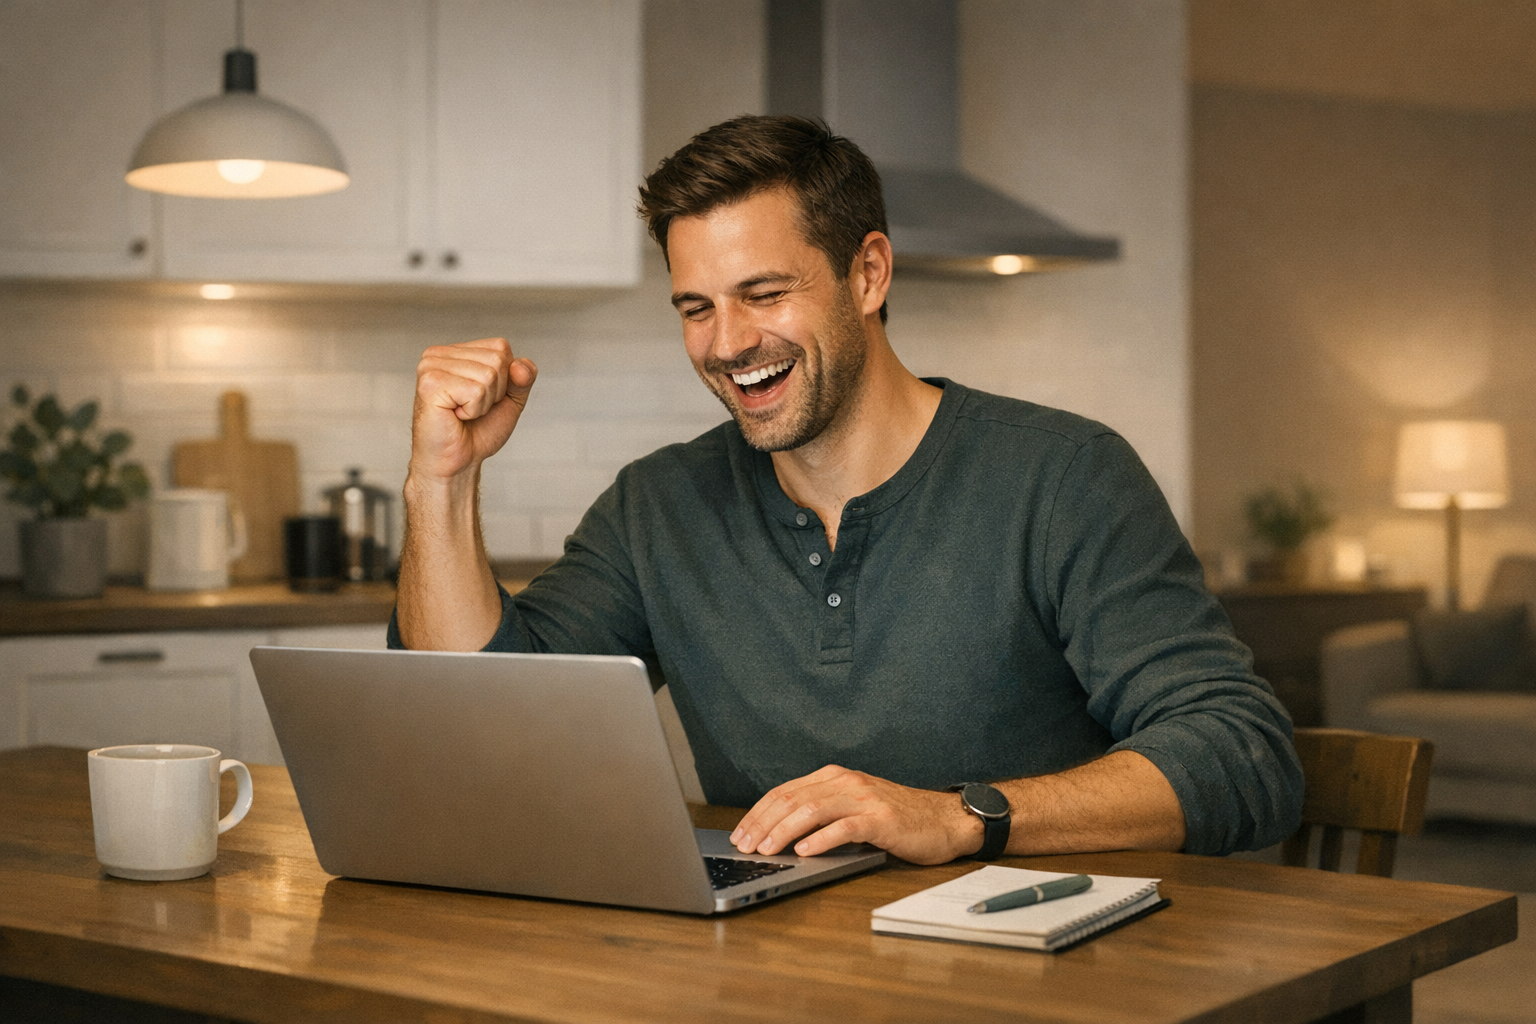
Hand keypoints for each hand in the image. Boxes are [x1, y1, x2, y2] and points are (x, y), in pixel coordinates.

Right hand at [409, 338, 536, 482]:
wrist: (456, 462)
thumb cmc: (476, 432)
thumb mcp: (509, 400)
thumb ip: (523, 378)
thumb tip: (521, 366)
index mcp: (455, 351)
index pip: (501, 347)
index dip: (504, 380)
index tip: (482, 398)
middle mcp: (439, 354)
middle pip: (497, 360)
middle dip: (494, 392)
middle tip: (471, 409)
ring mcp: (431, 366)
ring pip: (488, 375)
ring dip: (482, 403)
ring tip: (462, 413)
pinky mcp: (430, 384)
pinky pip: (475, 391)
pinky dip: (473, 410)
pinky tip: (455, 416)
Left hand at [729, 765, 984, 864]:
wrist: (944, 820)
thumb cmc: (897, 819)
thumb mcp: (854, 808)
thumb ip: (822, 814)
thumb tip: (779, 836)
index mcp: (834, 777)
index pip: (785, 791)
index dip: (758, 813)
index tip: (740, 833)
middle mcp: (846, 782)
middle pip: (792, 799)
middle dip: (763, 824)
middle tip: (745, 847)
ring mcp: (863, 798)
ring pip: (812, 810)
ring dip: (783, 832)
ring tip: (767, 851)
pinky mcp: (881, 819)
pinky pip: (844, 827)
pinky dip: (821, 839)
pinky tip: (804, 852)